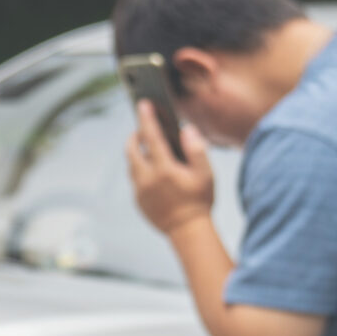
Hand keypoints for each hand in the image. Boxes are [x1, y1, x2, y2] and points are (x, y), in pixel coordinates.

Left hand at [125, 100, 215, 236]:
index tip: (143, 104)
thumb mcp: (205, 173)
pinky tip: (151, 169)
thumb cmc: (199, 200)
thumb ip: (196, 149)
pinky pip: (134, 179)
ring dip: (136, 153)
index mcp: (164, 169)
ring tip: (147, 148)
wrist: (187, 231)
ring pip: (131, 165)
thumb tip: (186, 130)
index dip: (146, 118)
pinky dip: (139, 170)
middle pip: (132, 150)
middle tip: (143, 129)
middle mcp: (147, 179)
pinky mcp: (137, 200)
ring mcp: (140, 191)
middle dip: (135, 136)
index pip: (151, 137)